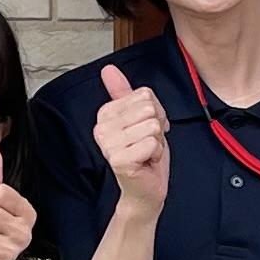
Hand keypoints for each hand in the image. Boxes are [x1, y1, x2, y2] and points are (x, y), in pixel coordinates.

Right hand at [92, 63, 170, 211]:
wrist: (144, 189)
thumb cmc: (144, 155)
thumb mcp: (139, 118)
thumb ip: (125, 93)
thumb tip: (109, 70)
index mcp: (106, 114)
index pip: (144, 95)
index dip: (155, 112)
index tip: (145, 130)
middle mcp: (102, 128)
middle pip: (149, 108)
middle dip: (157, 127)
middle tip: (147, 143)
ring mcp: (109, 144)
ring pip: (152, 125)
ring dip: (157, 141)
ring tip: (146, 152)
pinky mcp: (119, 159)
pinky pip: (152, 143)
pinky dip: (156, 154)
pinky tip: (146, 161)